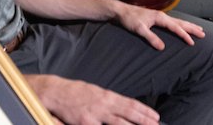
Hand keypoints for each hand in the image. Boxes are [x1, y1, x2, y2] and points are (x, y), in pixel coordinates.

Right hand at [26, 75, 158, 124]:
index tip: (155, 116)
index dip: (144, 110)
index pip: (130, 103)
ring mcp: (95, 114)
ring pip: (119, 123)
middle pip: (129, 113)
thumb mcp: (95, 93)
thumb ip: (108, 101)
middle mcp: (104, 104)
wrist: (56, 92)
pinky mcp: (85, 122)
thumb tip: (121, 108)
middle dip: (144, 120)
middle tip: (156, 124)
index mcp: (107, 96)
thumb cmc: (75, 93)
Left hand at [114, 3, 203, 49]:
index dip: (184, 35)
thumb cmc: (129, 19)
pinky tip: (182, 28)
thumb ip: (151, 37)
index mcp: (160, 17)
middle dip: (192, 28)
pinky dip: (180, 25)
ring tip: (198, 29)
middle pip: (181, 22)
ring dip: (188, 26)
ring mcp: (160, 16)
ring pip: (178, 21)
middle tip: (203, 34)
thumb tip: (162, 47)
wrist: (121, 11)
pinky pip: (173, 22)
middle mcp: (162, 16)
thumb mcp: (139, 29)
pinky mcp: (157, 19)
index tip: (192, 43)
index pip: (175, 27)